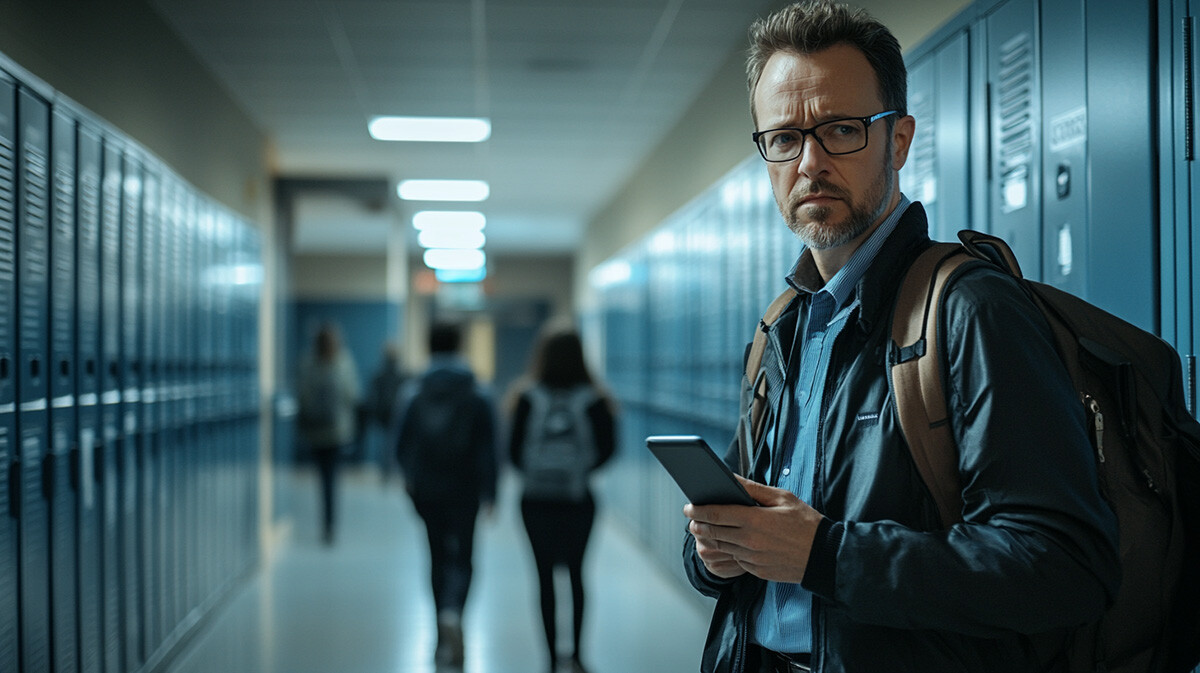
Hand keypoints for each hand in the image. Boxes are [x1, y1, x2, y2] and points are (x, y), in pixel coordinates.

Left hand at [684, 475, 824, 583]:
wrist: (824, 555)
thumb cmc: (805, 523)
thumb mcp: (782, 498)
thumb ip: (752, 489)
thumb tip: (730, 478)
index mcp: (755, 520)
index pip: (716, 514)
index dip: (697, 510)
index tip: (688, 506)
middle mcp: (750, 541)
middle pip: (712, 532)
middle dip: (697, 524)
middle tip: (691, 518)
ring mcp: (752, 559)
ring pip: (720, 548)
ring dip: (707, 538)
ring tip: (703, 529)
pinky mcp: (756, 571)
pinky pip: (734, 560)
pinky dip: (725, 551)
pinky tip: (724, 542)